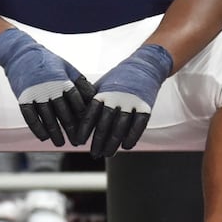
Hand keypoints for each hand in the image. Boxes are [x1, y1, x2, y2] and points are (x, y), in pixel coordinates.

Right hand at [0, 27, 93, 145]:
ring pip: (47, 118)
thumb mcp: (68, 68)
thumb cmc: (49, 62)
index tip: (89, 129)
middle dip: (72, 130)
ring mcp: (36, 93)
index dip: (83, 117)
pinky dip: (37, 128)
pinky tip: (44, 138)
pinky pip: (30, 117)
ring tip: (61, 143)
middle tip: (78, 142)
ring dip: (55, 133)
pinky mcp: (23, 97)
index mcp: (64, 80)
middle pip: (64, 113)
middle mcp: (51, 88)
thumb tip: (96, 99)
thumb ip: (81, 84)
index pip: (77, 103)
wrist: (20, 53)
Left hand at [73, 43, 173, 157]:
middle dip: (98, 142)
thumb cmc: (118, 79)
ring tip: (107, 154)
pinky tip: (126, 147)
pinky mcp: (146, 106)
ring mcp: (132, 102)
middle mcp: (116, 97)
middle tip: (94, 154)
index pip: (90, 114)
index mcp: (102, 93)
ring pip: (121, 127)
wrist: (144, 66)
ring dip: (113, 143)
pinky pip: (139, 125)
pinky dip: (132, 137)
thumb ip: (89, 101)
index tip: (79, 142)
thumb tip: (75, 120)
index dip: (84, 130)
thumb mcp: (101, 85)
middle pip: (105, 124)